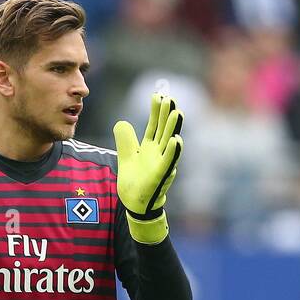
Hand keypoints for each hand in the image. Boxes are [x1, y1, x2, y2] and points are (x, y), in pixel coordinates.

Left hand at [114, 92, 183, 244]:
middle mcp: (159, 153)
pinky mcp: (161, 176)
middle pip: (164, 130)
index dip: (157, 111)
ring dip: (174, 128)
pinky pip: (169, 162)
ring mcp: (162, 164)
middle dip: (168, 114)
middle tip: (170, 97)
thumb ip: (125, 139)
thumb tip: (122, 122)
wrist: (135, 204)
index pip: (155, 125)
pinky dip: (174, 151)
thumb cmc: (134, 181)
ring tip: (177, 112)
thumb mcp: (126, 156)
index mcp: (151, 147)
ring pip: (170, 143)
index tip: (159, 95)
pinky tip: (177, 139)